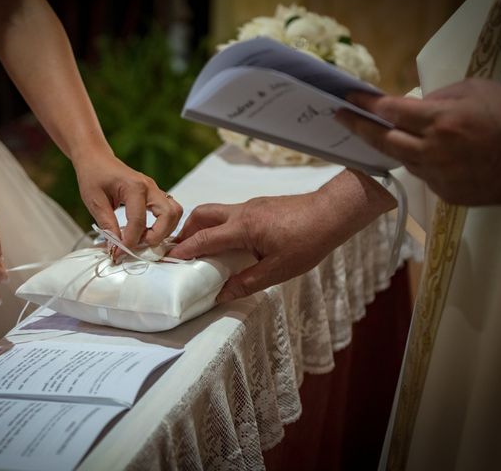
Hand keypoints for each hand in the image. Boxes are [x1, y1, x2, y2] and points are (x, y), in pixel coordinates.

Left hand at [73, 151, 182, 249]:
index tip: (118, 253)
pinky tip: (145, 232)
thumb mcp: (94, 201)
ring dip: (163, 231)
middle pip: (169, 215)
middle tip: (138, 246)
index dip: (130, 241)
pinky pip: (168, 211)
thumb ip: (107, 225)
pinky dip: (162, 225)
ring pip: (174, 213)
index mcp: (134, 186)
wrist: (96, 158)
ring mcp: (155, 190)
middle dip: (157, 236)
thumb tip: (116, 247)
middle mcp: (150, 187)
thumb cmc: (93, 175)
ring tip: (142, 239)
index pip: (138, 221)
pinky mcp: (155, 195)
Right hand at [169, 170, 394, 301]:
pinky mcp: (259, 206)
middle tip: (181, 251)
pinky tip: (229, 242)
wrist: (332, 213)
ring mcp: (250, 206)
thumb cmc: (308, 241)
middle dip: (186, 231)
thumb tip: (222, 294)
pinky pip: (230, 213)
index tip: (168, 260)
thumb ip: (247, 282)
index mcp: (243, 228)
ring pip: (215, 211)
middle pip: (202, 215)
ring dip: (202, 227)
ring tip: (201, 248)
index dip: (183, 250)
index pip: (203, 239)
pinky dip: (219, 225)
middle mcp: (241, 212)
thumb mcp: (278, 270)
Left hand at [336, 78, 500, 204]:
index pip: (391, 111)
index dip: (366, 104)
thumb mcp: (476, 91)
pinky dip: (426, 163)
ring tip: (395, 135)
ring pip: (403, 160)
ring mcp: (438, 177)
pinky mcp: (446, 195)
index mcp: (441, 121)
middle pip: (383, 141)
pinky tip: (440, 156)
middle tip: (340, 117)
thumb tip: (410, 106)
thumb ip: (438, 97)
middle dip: (358, 127)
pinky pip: (426, 175)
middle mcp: (433, 151)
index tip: (347, 98)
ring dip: (397, 147)